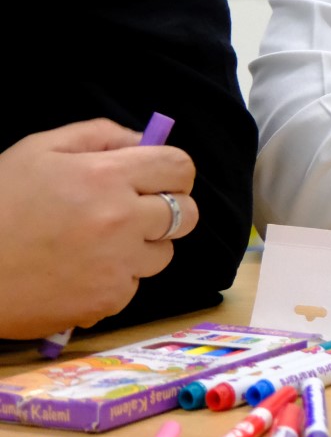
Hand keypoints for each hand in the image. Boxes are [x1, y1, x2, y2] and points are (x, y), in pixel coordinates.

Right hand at [0, 120, 199, 337]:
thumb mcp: (37, 151)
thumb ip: (97, 135)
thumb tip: (142, 140)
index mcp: (105, 176)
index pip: (180, 167)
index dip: (171, 172)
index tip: (155, 179)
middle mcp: (121, 220)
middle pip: (187, 213)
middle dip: (167, 209)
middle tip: (132, 212)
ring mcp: (118, 265)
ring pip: (163, 253)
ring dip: (141, 247)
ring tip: (96, 244)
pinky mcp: (108, 300)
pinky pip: (133, 285)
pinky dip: (114, 279)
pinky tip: (79, 272)